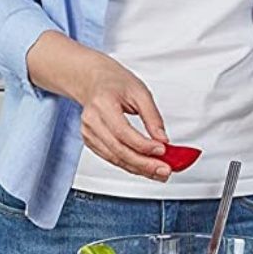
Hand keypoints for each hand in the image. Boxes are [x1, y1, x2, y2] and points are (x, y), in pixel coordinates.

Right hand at [72, 53, 170, 180]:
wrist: (94, 81)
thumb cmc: (115, 83)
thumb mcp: (140, 92)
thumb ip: (152, 117)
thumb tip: (163, 140)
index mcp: (102, 103)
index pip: (123, 131)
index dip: (143, 145)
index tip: (162, 150)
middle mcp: (91, 120)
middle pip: (118, 150)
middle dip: (144, 163)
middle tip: (164, 169)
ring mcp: (88, 133)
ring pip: (115, 159)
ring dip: (139, 169)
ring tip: (159, 172)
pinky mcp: (90, 142)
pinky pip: (112, 159)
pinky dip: (130, 165)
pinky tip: (145, 168)